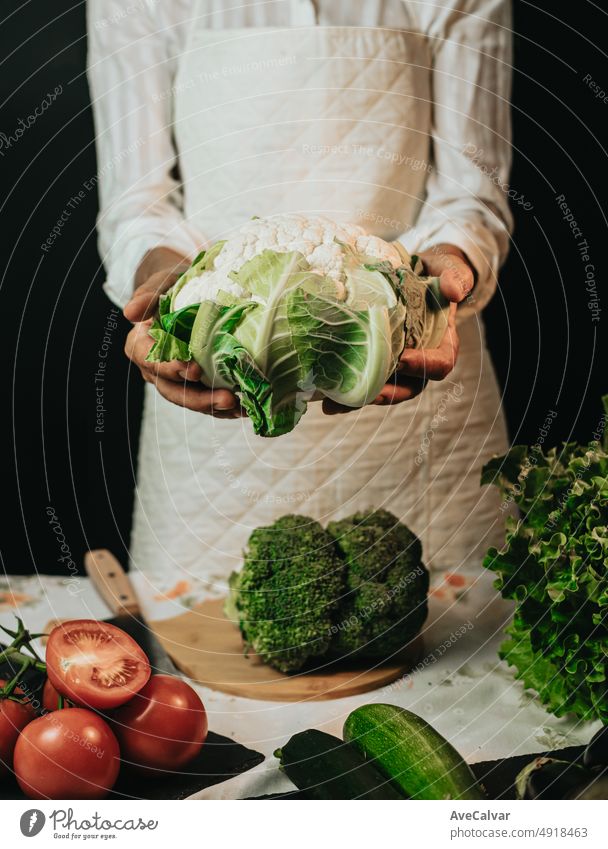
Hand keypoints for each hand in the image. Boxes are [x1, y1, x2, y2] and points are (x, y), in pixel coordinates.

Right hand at [124, 247, 241, 417]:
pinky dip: (226, 407)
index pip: (152, 362)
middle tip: (226, 399)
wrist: (186, 292)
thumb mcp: (160, 284)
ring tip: (241, 407)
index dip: (171, 369)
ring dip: (216, 407)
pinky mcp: (195, 385)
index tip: (195, 370)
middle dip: (200, 399)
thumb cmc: (171, 285)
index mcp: (141, 346)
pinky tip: (247, 408)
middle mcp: (155, 369)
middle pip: (173, 390)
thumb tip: (130, 312)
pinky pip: (208, 401)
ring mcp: (176, 380)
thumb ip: (147, 295)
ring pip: (192, 400)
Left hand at [323, 244, 472, 413]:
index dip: (423, 365)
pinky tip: (327, 403)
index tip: (403, 359)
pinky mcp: (377, 366)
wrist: (415, 274)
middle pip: (408, 388)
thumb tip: (454, 293)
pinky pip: (365, 385)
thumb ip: (454, 277)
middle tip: (368, 393)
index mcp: (443, 346)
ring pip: (383, 392)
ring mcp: (397, 369)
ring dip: (360, 400)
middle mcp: (420, 364)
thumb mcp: (447, 269)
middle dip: (387, 393)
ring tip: (336, 405)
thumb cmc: (434, 273)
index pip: (440, 364)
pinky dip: (347, 397)